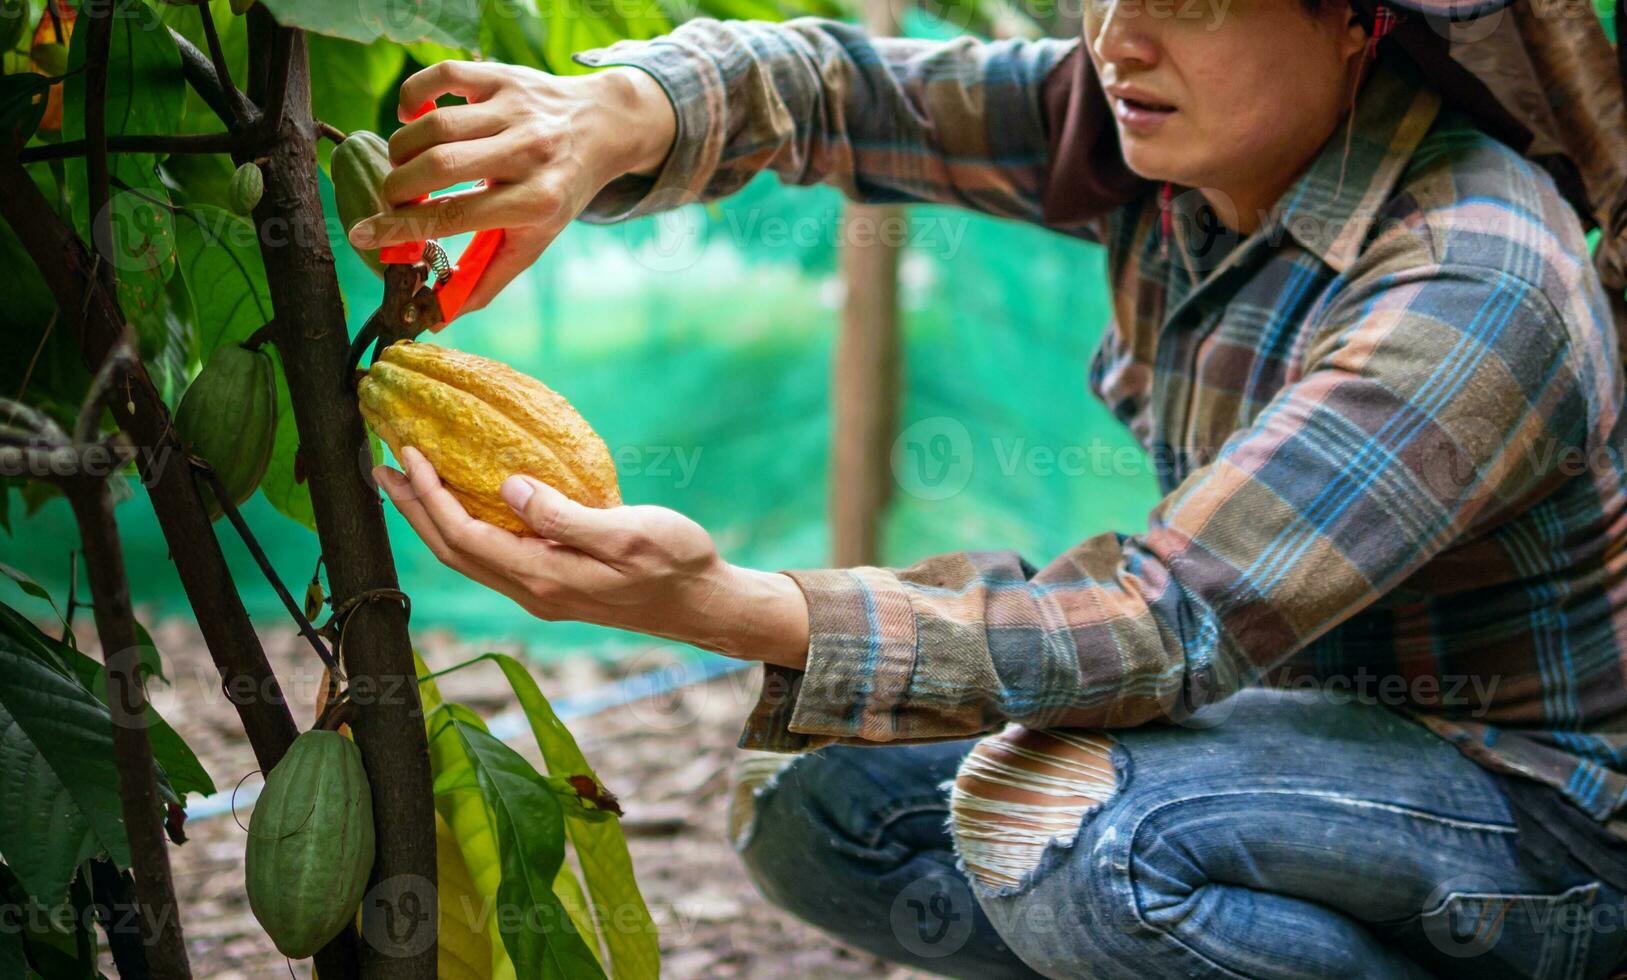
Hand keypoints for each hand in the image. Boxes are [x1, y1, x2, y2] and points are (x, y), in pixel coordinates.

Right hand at [347, 62, 676, 314]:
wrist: (601, 127)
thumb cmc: (557, 192)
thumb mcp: (533, 240)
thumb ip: (485, 279)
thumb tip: (436, 318)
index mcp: (537, 200)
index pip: (456, 216)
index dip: (402, 228)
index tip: (363, 235)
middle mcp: (529, 151)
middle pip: (439, 165)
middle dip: (398, 186)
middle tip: (395, 198)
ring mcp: (515, 109)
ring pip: (435, 124)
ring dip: (402, 148)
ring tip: (406, 166)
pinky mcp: (502, 75)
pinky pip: (442, 76)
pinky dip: (412, 96)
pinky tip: (411, 117)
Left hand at [374, 447, 809, 668]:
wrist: (704, 604)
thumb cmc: (676, 564)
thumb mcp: (625, 533)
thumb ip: (564, 515)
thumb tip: (510, 488)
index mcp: (543, 576)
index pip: (464, 535)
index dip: (428, 496)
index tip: (406, 454)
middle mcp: (531, 590)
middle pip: (450, 550)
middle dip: (411, 509)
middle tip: (379, 467)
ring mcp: (541, 591)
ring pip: (466, 556)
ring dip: (430, 519)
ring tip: (406, 484)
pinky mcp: (553, 584)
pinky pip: (491, 555)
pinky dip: (462, 527)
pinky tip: (464, 505)